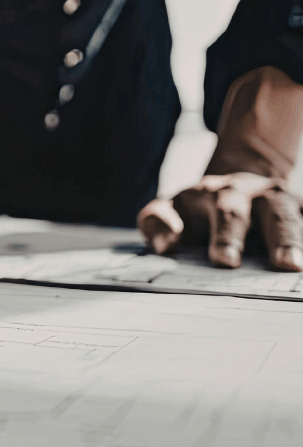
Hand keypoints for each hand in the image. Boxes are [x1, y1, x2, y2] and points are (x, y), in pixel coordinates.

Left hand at [139, 67, 302, 270]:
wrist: (238, 181)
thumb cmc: (199, 208)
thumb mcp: (172, 207)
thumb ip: (158, 221)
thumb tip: (164, 243)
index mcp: (209, 194)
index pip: (213, 213)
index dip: (222, 237)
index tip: (225, 261)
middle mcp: (243, 192)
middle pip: (249, 211)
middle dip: (257, 236)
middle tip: (271, 263)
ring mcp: (275, 197)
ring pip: (284, 213)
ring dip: (291, 237)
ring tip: (295, 265)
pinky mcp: (298, 205)